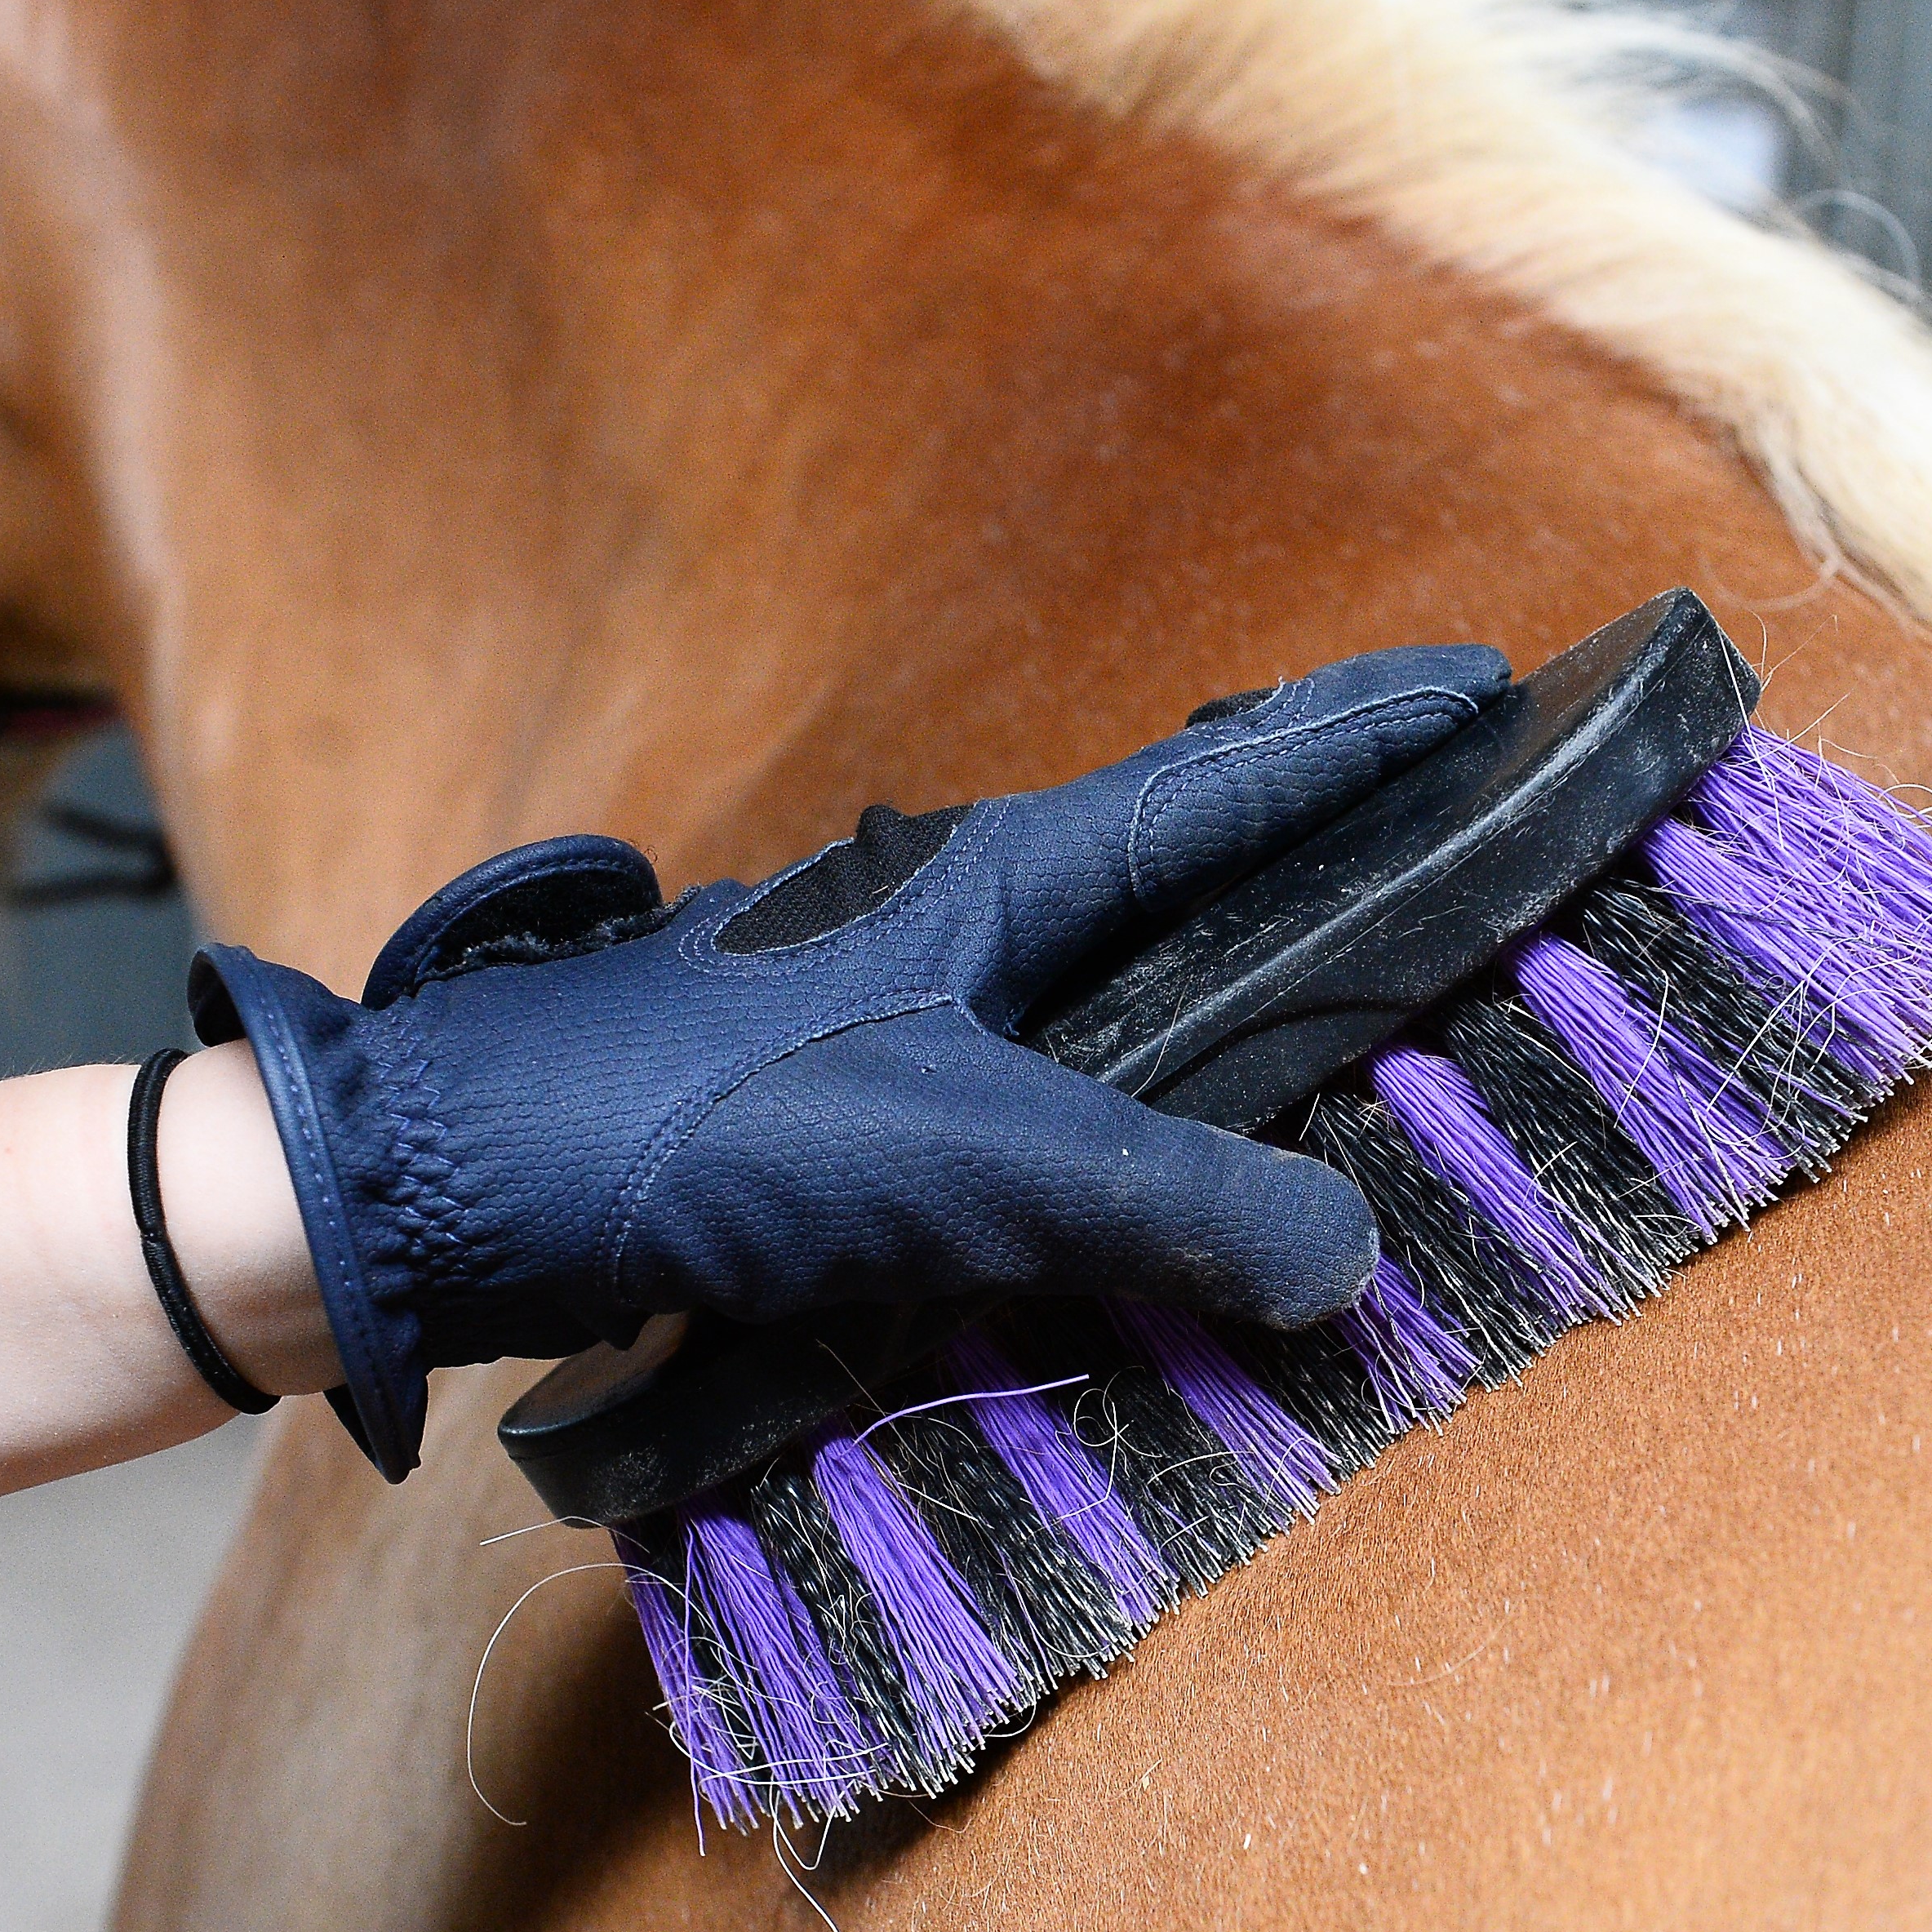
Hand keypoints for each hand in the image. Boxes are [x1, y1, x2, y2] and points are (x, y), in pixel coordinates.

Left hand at [189, 644, 1507, 1478]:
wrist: (445, 1183)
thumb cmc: (687, 1131)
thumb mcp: (950, 1159)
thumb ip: (1153, 1198)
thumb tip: (1346, 1253)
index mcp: (992, 880)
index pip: (1226, 787)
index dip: (1363, 739)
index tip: (1486, 679)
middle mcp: (941, 912)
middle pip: (1164, 842)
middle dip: (1296, 813)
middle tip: (1417, 789)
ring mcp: (876, 994)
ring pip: (1088, 949)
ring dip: (1200, 939)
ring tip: (1305, 956)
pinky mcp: (825, 1089)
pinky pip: (1024, 1053)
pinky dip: (1111, 1062)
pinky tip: (1119, 1128)